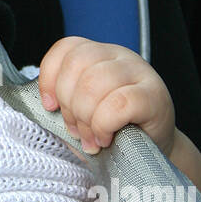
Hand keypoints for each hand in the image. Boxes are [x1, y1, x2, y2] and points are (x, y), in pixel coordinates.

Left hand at [37, 36, 175, 158]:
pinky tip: (106, 137)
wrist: (153, 153)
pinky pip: (118, 103)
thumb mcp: (83, 112)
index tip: (50, 107)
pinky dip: (104, 124)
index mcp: (99, 55)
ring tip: (92, 138)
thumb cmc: (113, 132)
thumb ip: (66, 101)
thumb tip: (45, 105)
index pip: (66, 48)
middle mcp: (119, 56)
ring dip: (85, 118)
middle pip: (76, 65)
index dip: (49, 77)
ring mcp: (139, 73)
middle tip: (77, 131)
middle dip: (69, 105)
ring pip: (94, 83)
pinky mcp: (154, 96)